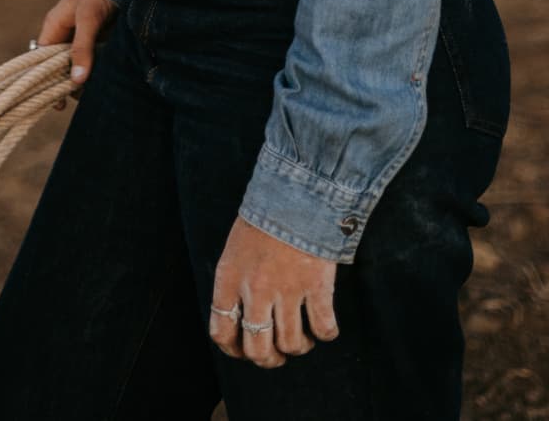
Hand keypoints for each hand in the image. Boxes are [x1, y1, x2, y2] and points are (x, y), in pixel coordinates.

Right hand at [36, 0, 118, 109]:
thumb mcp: (88, 20)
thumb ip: (82, 47)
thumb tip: (77, 80)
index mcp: (53, 28)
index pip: (42, 61)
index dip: (46, 81)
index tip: (56, 103)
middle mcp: (63, 35)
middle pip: (59, 66)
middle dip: (66, 83)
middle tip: (78, 100)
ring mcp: (79, 37)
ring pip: (76, 65)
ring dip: (83, 78)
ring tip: (93, 94)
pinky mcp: (96, 39)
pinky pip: (91, 60)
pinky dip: (95, 70)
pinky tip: (103, 82)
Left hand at [210, 215, 338, 366]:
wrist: (296, 190)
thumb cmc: (264, 215)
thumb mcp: (236, 248)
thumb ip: (236, 282)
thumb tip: (240, 315)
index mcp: (230, 279)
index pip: (221, 332)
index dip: (233, 349)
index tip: (243, 349)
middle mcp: (256, 291)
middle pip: (257, 349)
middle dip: (267, 359)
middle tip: (276, 354)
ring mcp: (288, 291)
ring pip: (291, 344)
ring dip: (298, 347)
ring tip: (302, 338)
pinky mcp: (317, 287)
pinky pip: (323, 328)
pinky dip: (326, 333)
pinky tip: (325, 326)